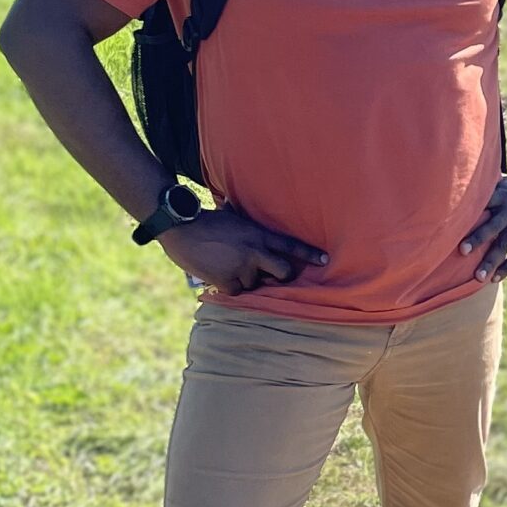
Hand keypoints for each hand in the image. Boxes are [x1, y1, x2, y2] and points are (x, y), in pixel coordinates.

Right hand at [157, 204, 328, 295]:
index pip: (291, 245)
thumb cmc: (206, 220)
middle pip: (284, 272)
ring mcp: (242, 268)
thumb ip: (247, 224)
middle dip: (281, 276)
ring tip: (228, 266)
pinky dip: (230, 287)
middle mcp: (256, 252)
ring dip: (246, 280)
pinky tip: (219, 275)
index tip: (325, 261)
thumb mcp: (233, 217)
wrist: (181, 229)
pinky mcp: (227, 281)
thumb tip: (244, 214)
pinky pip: (237, 292)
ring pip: (256, 284)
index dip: (309, 254)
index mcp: (259, 234)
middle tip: (272, 274)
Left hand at [460, 172, 506, 280]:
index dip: (469, 211)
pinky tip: (495, 279)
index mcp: (500, 196)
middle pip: (491, 227)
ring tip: (478, 277)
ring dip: (490, 262)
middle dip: (477, 238)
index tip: (453, 221)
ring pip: (503, 246)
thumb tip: (460, 180)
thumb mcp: (504, 182)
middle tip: (462, 250)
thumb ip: (485, 186)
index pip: (482, 203)